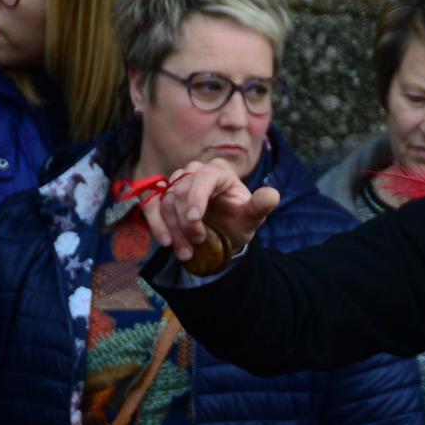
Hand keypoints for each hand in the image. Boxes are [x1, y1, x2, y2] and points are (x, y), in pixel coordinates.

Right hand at [139, 157, 280, 263]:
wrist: (223, 233)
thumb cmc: (238, 222)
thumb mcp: (251, 218)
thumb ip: (260, 207)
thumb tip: (272, 195)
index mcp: (219, 171)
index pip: (203, 178)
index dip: (196, 197)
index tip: (195, 220)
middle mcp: (195, 171)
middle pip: (180, 190)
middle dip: (186, 221)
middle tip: (197, 243)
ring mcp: (176, 182)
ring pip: (166, 201)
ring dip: (173, 229)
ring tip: (185, 253)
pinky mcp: (162, 195)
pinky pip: (151, 205)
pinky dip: (156, 224)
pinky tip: (165, 242)